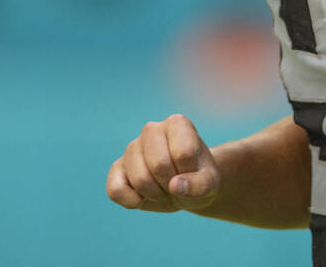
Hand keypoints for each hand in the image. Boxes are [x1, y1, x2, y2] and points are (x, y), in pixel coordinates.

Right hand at [106, 113, 220, 213]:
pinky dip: (132, 202)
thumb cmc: (199, 178)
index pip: (184, 153)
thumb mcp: (210, 183)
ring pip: (140, 179)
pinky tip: (143, 198)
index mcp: (178, 123)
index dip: (190, 171)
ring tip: (164, 187)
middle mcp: (151, 129)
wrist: (186, 187)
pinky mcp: (117, 168)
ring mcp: (132, 148)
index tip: (194, 171)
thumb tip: (175, 185)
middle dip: (171, 183)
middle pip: (159, 165)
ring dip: (155, 194)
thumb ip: (200, 184)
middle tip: (177, 183)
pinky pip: (116, 190)